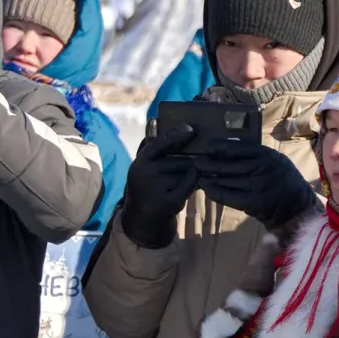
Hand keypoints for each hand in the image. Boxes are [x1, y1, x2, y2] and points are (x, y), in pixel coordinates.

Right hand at [119, 123, 200, 248]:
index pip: (160, 143)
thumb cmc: (149, 185)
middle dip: (190, 161)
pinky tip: (198, 182)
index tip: (190, 129)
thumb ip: (153, 144)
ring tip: (189, 178)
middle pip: (180, 160)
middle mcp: (145, 173)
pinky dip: (196, 181)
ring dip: (193, 173)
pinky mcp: (168, 202)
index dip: (176, 135)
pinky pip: (190, 184)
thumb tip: (156, 119)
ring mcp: (156, 188)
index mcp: (140, 162)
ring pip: (186, 172)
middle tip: (196, 163)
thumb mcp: (146, 165)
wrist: (143, 218)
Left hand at [195, 141, 314, 227]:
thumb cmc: (282, 180)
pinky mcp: (254, 203)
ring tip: (199, 175)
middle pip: (229, 165)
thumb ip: (255, 155)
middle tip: (197, 162)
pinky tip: (207, 188)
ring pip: (226, 180)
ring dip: (209, 178)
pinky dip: (214, 192)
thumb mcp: (275, 161)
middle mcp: (264, 169)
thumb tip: (226, 148)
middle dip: (210, 163)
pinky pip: (228, 196)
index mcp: (269, 155)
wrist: (297, 207)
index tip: (208, 147)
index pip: (239, 148)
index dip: (221, 147)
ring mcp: (259, 186)